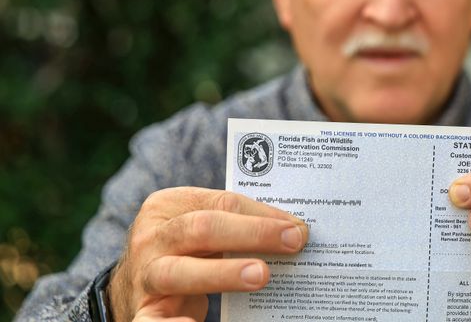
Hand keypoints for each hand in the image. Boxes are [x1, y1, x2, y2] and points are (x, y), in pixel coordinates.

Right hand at [108, 187, 307, 320]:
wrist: (131, 290)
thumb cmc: (183, 251)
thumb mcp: (199, 229)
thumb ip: (235, 225)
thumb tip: (293, 232)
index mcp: (167, 206)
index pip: (222, 202)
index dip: (262, 214)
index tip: (297, 227)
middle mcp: (151, 238)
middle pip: (201, 228)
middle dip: (251, 234)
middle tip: (292, 242)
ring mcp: (144, 276)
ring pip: (179, 271)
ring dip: (224, 273)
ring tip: (261, 275)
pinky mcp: (142, 313)